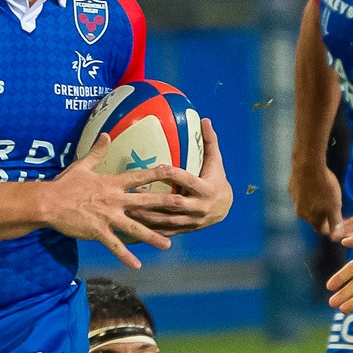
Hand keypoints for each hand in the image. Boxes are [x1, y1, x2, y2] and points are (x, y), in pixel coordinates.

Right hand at [40, 142, 177, 269]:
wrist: (48, 203)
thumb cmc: (64, 184)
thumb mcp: (82, 166)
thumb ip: (97, 152)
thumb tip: (106, 134)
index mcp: (112, 183)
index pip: (139, 177)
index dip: (156, 173)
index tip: (173, 170)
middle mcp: (115, 200)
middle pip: (145, 202)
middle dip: (166, 205)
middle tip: (184, 207)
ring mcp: (108, 217)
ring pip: (135, 228)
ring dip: (152, 237)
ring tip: (168, 245)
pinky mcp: (98, 232)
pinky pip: (115, 246)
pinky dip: (125, 256)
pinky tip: (137, 265)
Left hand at [130, 120, 232, 234]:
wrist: (224, 209)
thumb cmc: (217, 180)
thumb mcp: (216, 162)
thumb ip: (209, 142)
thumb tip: (205, 120)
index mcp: (206, 189)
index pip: (189, 181)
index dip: (175, 175)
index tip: (160, 167)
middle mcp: (199, 207)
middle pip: (175, 203)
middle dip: (155, 199)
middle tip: (134, 192)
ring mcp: (191, 221)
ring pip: (167, 220)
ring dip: (148, 216)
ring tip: (128, 210)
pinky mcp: (184, 230)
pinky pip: (165, 231)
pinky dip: (150, 231)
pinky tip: (134, 227)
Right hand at [288, 158, 341, 237]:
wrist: (308, 164)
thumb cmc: (324, 186)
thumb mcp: (334, 206)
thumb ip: (336, 223)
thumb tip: (337, 239)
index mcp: (311, 218)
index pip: (321, 230)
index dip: (330, 228)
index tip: (337, 220)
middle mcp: (300, 212)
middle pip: (313, 218)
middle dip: (322, 215)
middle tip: (332, 204)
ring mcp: (294, 199)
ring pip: (306, 206)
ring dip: (314, 203)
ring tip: (323, 192)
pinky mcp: (291, 187)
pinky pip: (301, 194)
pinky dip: (308, 192)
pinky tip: (314, 183)